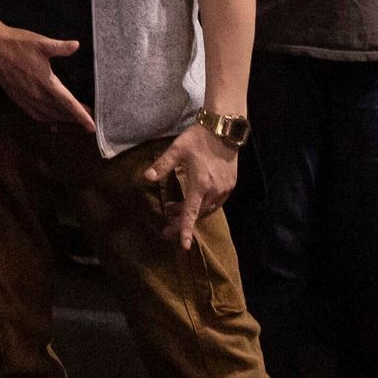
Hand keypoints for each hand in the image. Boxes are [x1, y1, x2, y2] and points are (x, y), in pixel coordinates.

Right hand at [0, 12, 95, 125]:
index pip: (68, 103)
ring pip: (49, 116)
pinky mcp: (18, 99)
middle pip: (61, 112)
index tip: (93, 127)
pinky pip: (36, 115)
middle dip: (75, 117)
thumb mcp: (41, 42)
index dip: (81, 116)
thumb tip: (76, 45)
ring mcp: (26, 99)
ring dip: (63, 119)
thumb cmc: (18, 43)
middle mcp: (37, 95)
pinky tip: (53, 121)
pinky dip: (47, 120)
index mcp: (45, 82)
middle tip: (89, 116)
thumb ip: (60, 47)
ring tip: (74, 119)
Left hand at [141, 119, 243, 249]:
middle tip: (166, 228)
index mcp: (200, 184)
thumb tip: (147, 178)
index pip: (191, 213)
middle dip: (182, 223)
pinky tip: (192, 201)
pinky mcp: (230, 186)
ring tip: (174, 211)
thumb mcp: (177, 149)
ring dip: (192, 213)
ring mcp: (224, 190)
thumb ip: (163, 165)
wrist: (223, 131)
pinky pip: (215, 203)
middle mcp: (214, 191)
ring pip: (207, 210)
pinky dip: (203, 206)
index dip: (186, 229)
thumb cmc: (198, 139)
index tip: (184, 245)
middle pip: (198, 215)